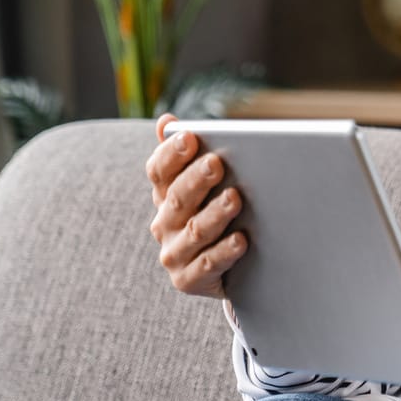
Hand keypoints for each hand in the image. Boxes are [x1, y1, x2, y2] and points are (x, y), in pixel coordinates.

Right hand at [145, 112, 245, 298]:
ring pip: (195, 231)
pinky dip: (224, 252)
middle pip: (177, 198)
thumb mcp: (205, 187)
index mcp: (165, 196)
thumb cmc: (220, 217)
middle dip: (196, 179)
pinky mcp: (188, 280)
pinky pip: (207, 265)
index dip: (171, 154)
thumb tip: (166, 120)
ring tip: (235, 198)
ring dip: (214, 214)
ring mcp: (175, 253)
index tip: (190, 137)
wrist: (233, 270)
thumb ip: (187, 154)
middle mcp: (165, 224)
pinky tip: (241, 239)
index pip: (158, 172)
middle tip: (216, 163)